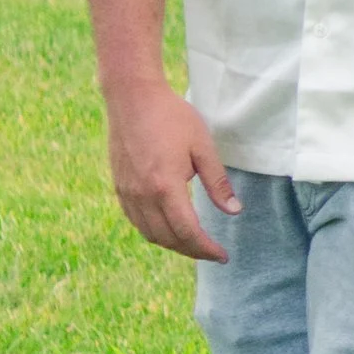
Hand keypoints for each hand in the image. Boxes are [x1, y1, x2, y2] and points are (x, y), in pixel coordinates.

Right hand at [103, 81, 239, 259]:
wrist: (132, 97)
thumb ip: (218, 183)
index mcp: (165, 187)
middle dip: (192, 250)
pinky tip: (169, 227)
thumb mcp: (203, 147)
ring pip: (150, 234)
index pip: (188, 232)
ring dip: (173, 244)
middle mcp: (143, 196)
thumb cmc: (171, 117)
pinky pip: (136, 221)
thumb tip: (234, 211)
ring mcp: (127, 192)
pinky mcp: (119, 187)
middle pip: (168, 239)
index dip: (207, 249)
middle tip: (212, 251)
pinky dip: (154, 232)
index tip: (223, 256)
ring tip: (194, 242)